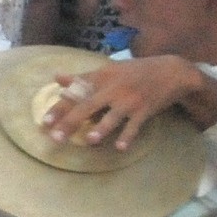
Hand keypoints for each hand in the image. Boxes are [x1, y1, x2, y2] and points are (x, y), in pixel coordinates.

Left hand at [43, 57, 216, 148]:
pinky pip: (135, 125)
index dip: (59, 108)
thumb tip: (56, 77)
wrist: (172, 70)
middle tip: (56, 138)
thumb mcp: (108, 70)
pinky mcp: (145, 110)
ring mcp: (130, 100)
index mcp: (101, 77)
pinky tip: (121, 147)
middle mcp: (113, 88)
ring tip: (89, 141)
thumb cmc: (135, 72)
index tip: (45, 122)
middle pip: (88, 106)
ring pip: (112, 116)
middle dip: (71, 122)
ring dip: (101, 129)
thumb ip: (82, 77)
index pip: (75, 93)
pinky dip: (128, 136)